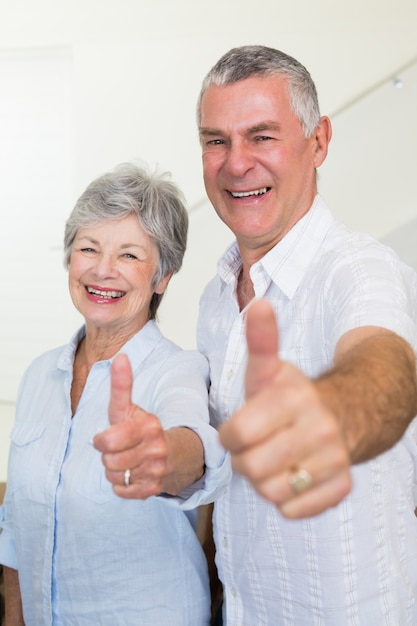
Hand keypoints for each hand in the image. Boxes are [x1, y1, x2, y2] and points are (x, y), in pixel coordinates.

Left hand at [93, 353, 167, 498]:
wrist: (174, 454)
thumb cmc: (143, 429)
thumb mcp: (130, 407)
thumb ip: (122, 385)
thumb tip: (120, 356)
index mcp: (150, 426)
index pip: (109, 440)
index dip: (102, 440)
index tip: (106, 436)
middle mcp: (156, 449)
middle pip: (108, 461)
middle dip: (108, 455)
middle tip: (119, 449)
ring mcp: (156, 471)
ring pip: (114, 477)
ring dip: (114, 470)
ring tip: (126, 460)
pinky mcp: (153, 489)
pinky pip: (121, 491)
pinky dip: (121, 485)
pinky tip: (131, 473)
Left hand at [219, 299, 351, 517]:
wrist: (344, 414)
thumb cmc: (291, 397)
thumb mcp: (270, 370)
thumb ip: (260, 342)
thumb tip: (258, 303)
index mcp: (294, 397)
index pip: (235, 435)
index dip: (231, 435)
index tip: (242, 427)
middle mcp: (319, 428)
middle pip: (250, 469)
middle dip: (245, 460)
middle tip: (257, 447)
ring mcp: (335, 459)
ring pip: (271, 492)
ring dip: (264, 481)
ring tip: (274, 460)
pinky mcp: (342, 487)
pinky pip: (294, 511)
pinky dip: (286, 500)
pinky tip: (292, 475)